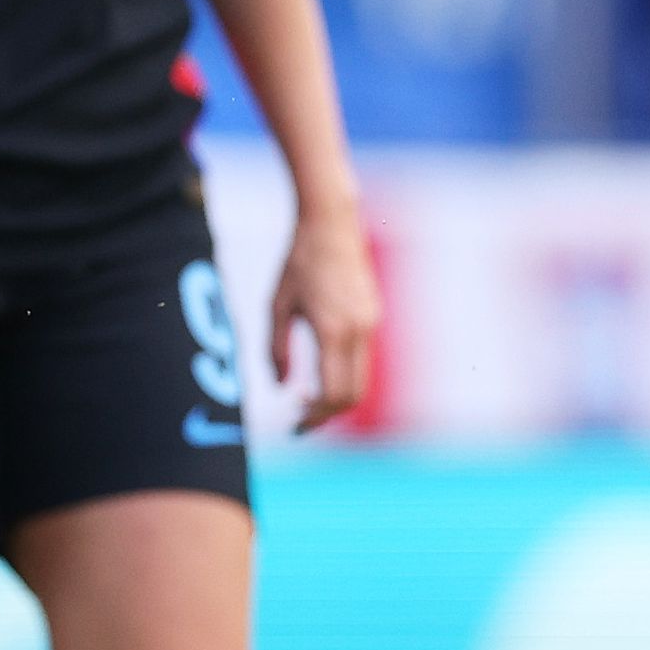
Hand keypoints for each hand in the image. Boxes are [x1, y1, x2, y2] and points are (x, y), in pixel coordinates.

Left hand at [269, 188, 378, 431]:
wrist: (331, 224)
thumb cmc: (298, 262)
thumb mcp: (277, 305)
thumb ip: (276, 349)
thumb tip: (281, 387)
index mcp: (333, 331)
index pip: (333, 395)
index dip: (314, 417)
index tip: (293, 425)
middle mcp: (359, 332)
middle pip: (352, 396)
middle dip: (326, 415)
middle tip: (298, 422)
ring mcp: (371, 324)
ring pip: (361, 381)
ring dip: (336, 398)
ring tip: (306, 401)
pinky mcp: (374, 317)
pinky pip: (363, 360)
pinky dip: (345, 377)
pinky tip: (321, 375)